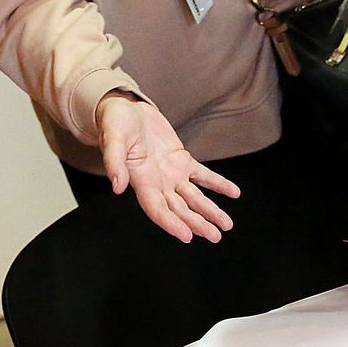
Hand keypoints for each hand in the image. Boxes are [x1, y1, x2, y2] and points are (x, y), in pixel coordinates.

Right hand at [96, 94, 238, 243]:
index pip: (157, 209)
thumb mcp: (112, 140)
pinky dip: (218, 184)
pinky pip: (203, 176)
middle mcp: (158, 183)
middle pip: (179, 209)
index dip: (171, 224)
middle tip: (215, 236)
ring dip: (210, 211)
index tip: (187, 236)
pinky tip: (234, 193)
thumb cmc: (115, 124)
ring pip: (194, 198)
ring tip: (226, 225)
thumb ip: (114, 163)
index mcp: (140, 182)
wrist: (125, 110)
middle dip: (197, 223)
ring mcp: (172, 174)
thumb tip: (117, 187)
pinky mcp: (182, 160)